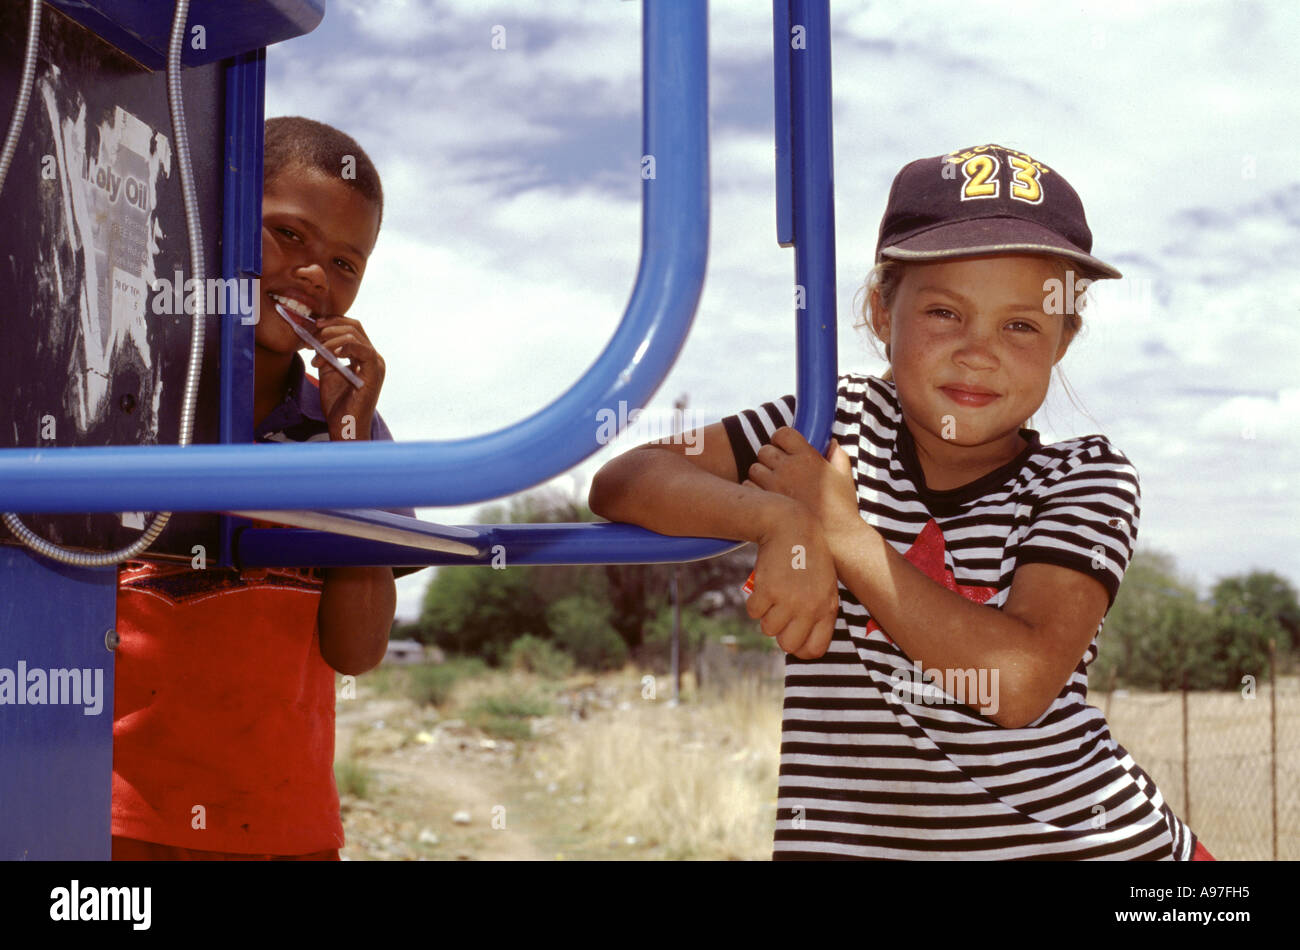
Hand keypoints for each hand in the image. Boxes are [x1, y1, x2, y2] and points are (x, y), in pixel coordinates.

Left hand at [309, 314, 384, 440]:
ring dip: (330, 340)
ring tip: (316, 354)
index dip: (332, 322)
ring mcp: (376, 364)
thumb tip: (315, 337)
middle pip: (354, 326)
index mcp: (363, 356)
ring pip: (355, 334)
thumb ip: (326, 354)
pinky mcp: (374, 372)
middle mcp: (373, 357)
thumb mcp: (328, 372)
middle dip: (329, 327)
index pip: (352, 328)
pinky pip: (362, 349)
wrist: (344, 426)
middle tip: (311, 335)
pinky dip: (344, 347)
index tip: (313, 325)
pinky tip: (330, 354)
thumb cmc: (338, 404)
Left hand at [745, 428, 858, 554]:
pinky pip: (748, 486)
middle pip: (764, 450)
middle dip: (769, 458)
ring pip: (754, 468)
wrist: (835, 539)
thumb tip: (832, 443)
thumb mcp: (844, 478)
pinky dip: (754, 490)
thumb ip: (838, 456)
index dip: (780, 440)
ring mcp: (775, 483)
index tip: (783, 449)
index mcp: (808, 456)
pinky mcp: (766, 501)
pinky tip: (766, 499)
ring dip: (760, 474)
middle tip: (777, 470)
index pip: (782, 433)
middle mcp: (789, 466)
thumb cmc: (842, 509)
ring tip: (772, 486)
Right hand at [746, 501, 839, 658]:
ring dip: (766, 615)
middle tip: (779, 615)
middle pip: (788, 645)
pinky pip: (753, 612)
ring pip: (767, 629)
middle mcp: (809, 608)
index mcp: (827, 608)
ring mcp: (788, 601)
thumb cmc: (809, 557)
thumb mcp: (825, 585)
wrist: (792, 526)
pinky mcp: (767, 591)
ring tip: (773, 595)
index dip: (800, 648)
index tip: (792, 637)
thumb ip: (817, 612)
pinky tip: (764, 585)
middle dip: (780, 633)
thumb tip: (799, 643)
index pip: (814, 649)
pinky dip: (754, 602)